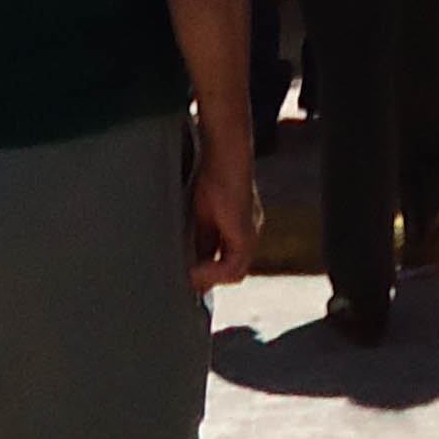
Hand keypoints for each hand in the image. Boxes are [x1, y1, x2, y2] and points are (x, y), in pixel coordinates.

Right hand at [189, 141, 260, 290]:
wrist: (225, 154)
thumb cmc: (211, 174)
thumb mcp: (201, 214)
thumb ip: (200, 239)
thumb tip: (189, 264)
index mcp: (240, 225)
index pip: (226, 258)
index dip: (208, 271)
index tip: (189, 278)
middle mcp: (249, 231)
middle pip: (232, 268)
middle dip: (209, 279)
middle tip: (187, 284)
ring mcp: (251, 233)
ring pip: (234, 271)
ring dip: (210, 278)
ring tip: (188, 278)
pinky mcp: (246, 234)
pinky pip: (232, 267)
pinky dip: (212, 273)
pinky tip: (194, 271)